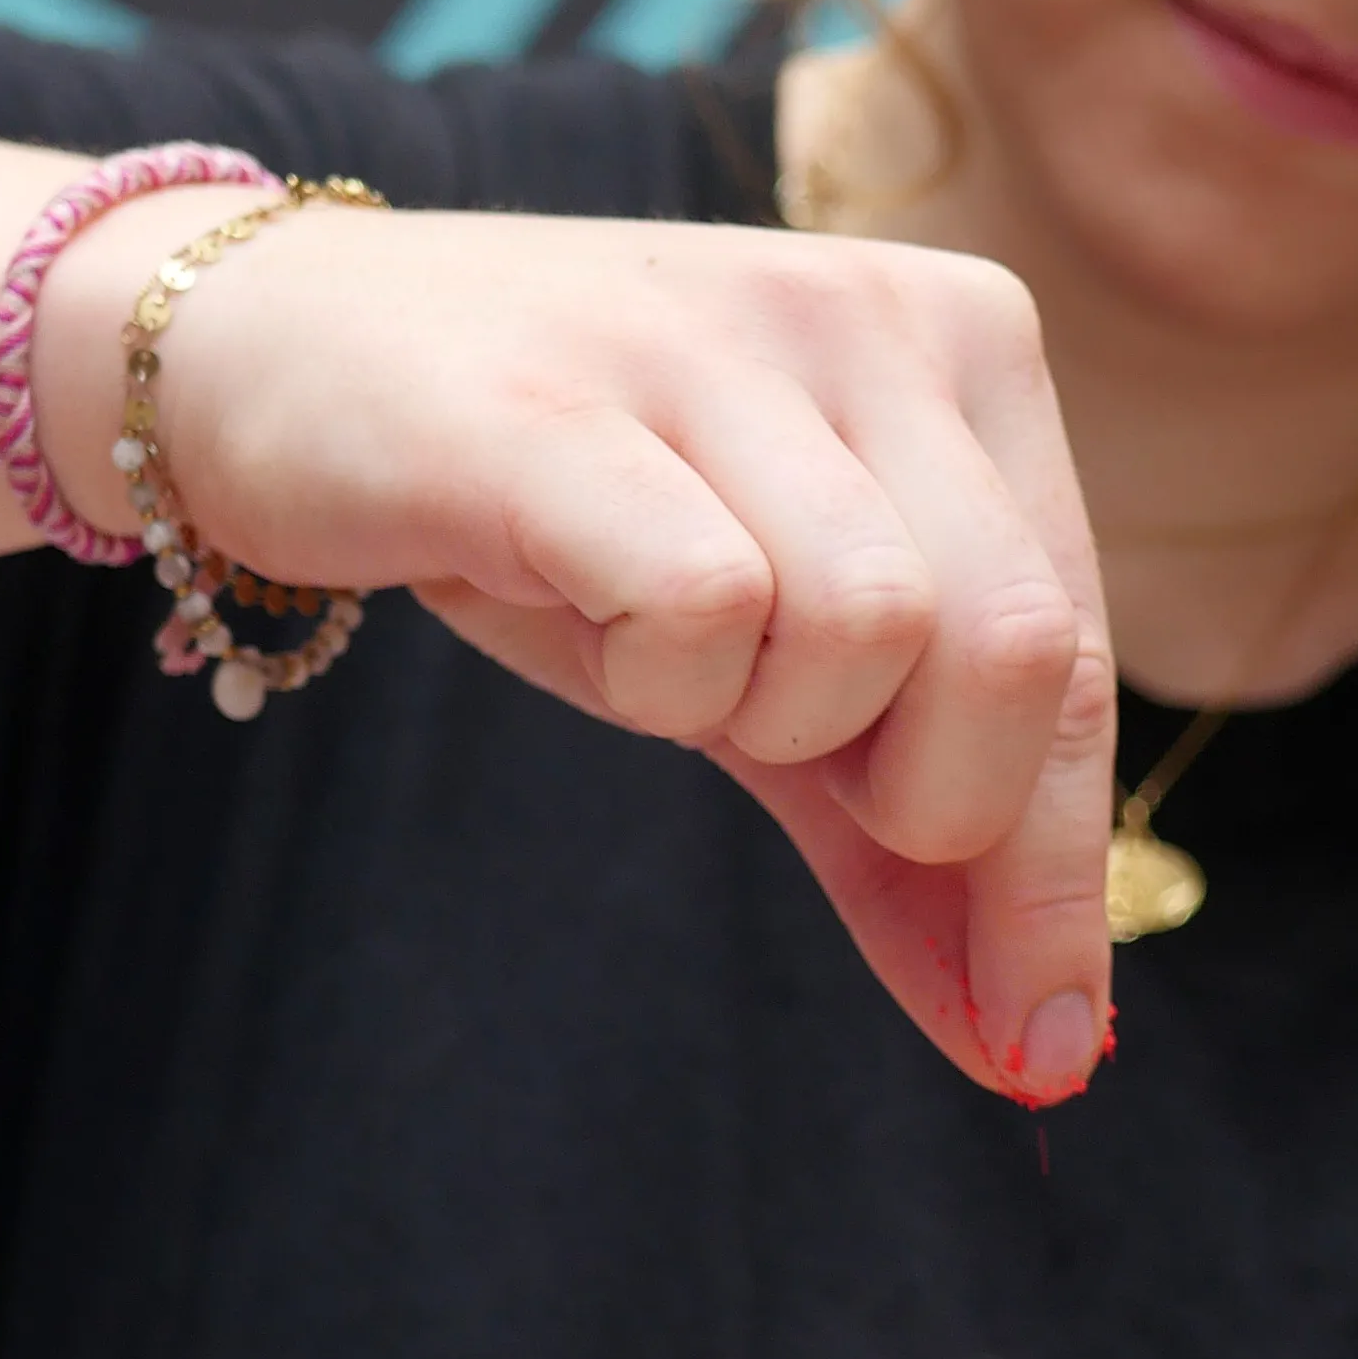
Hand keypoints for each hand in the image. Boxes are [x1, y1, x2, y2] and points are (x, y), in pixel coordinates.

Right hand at [43, 203, 1116, 1097]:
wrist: (278, 355)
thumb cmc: (561, 517)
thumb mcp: (771, 674)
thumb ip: (905, 847)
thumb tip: (1040, 1052)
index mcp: (968, 340)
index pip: (1079, 649)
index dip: (1055, 873)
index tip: (1042, 1043)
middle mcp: (870, 306)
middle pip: (1019, 652)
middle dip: (918, 799)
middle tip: (775, 756)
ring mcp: (718, 337)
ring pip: (869, 636)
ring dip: (752, 717)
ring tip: (650, 643)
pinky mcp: (561, 400)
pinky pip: (708, 609)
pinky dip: (653, 676)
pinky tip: (579, 612)